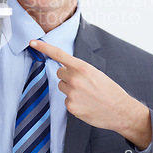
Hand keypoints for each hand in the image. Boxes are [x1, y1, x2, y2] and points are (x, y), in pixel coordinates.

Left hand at [29, 39, 151, 149]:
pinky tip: (86, 104)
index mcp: (82, 67)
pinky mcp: (71, 106)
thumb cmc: (109, 90)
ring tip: (87, 94)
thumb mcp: (96, 73)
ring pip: (62, 86)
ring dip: (70, 89)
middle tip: (83, 83)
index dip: (44, 47)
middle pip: (60, 72)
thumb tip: (65, 70)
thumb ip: (79, 69)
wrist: (121, 110)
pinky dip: (74, 102)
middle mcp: (75, 79)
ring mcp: (72, 93)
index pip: (59, 54)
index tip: (32, 42)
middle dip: (67, 76)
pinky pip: (66, 100)